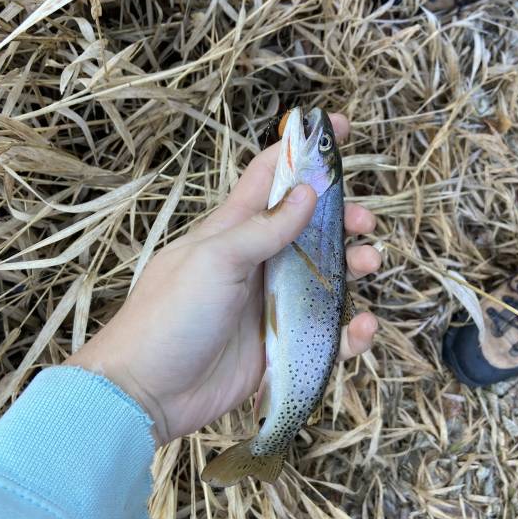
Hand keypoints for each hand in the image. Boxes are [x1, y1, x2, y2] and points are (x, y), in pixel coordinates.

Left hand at [67, 114, 379, 444]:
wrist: (147, 392)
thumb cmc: (170, 316)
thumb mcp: (214, 261)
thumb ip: (263, 229)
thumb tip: (306, 192)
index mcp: (232, 231)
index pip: (269, 176)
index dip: (301, 149)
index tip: (337, 126)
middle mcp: (254, 262)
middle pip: (307, 228)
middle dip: (340, 218)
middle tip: (365, 224)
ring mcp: (267, 304)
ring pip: (323, 277)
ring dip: (352, 267)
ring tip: (370, 264)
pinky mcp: (278, 345)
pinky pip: (324, 333)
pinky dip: (347, 330)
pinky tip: (361, 328)